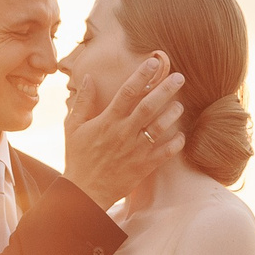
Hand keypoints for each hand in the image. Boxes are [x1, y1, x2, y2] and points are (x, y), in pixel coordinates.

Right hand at [63, 57, 185, 208]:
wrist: (85, 192)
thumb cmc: (78, 157)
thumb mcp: (73, 126)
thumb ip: (82, 101)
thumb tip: (88, 77)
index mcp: (107, 121)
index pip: (127, 92)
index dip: (142, 75)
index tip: (153, 62)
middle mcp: (124, 133)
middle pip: (149, 106)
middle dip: (166, 89)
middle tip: (180, 77)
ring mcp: (136, 150)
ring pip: (160, 127)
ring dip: (172, 114)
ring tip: (180, 104)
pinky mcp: (144, 166)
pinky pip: (165, 153)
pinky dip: (176, 144)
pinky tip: (182, 135)